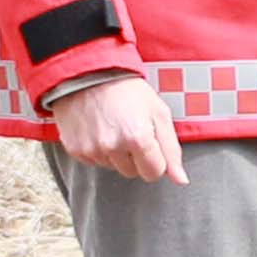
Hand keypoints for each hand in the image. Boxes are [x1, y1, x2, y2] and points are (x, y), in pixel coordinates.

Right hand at [50, 71, 185, 184]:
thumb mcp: (159, 114)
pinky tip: (100, 130)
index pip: (154, 173)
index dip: (156, 160)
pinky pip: (94, 162)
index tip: (151, 144)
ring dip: (117, 154)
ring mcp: (91, 150)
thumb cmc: (128, 92)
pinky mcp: (75, 149)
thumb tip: (180, 180)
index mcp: (138, 139)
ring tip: (115, 127)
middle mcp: (113, 147)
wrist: (90, 76)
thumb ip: (171, 150)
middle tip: (131, 131)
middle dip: (136, 157)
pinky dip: (99, 151)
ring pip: (113, 167)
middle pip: (133, 173)